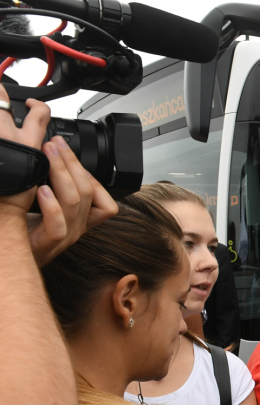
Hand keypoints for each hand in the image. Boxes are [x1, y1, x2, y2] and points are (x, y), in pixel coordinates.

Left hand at [0, 86, 116, 264]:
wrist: (8, 260)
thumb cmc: (23, 233)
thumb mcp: (44, 207)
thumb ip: (52, 188)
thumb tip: (48, 156)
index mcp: (80, 220)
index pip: (104, 198)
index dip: (89, 172)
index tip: (65, 147)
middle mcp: (77, 229)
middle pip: (88, 192)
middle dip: (72, 162)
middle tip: (54, 144)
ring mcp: (65, 238)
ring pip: (76, 203)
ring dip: (61, 174)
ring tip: (46, 157)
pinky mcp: (48, 245)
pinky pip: (58, 225)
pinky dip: (52, 205)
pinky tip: (40, 190)